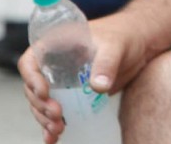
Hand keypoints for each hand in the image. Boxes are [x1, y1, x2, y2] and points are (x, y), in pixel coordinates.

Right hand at [19, 12, 161, 142]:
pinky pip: (56, 112)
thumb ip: (107, 63)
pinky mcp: (71, 96)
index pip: (30, 62)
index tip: (44, 93)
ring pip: (42, 104)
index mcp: (56, 45)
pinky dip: (52, 126)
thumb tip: (98, 86)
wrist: (140, 45)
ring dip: (45, 119)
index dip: (31, 79)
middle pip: (33, 88)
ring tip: (58, 129)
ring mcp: (61, 82)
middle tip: (57, 115)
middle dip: (41, 105)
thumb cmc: (125, 36)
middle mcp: (53, 64)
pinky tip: (53, 139)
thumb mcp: (115, 46)